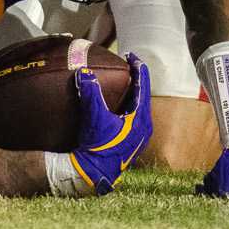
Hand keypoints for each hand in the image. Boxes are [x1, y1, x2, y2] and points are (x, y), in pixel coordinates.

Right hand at [68, 54, 150, 195]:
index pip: (143, 85)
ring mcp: (139, 136)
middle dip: (135, 79)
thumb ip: (90, 92)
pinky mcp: (131, 142)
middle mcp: (144, 127)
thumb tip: (84, 72)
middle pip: (143, 95)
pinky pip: (132, 116)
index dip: (137, 67)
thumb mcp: (94, 116)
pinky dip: (126, 105)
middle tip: (126, 65)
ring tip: (121, 82)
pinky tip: (114, 105)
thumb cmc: (97, 146)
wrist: (93, 173)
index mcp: (141, 118)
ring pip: (138, 107)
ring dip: (131, 93)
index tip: (129, 54)